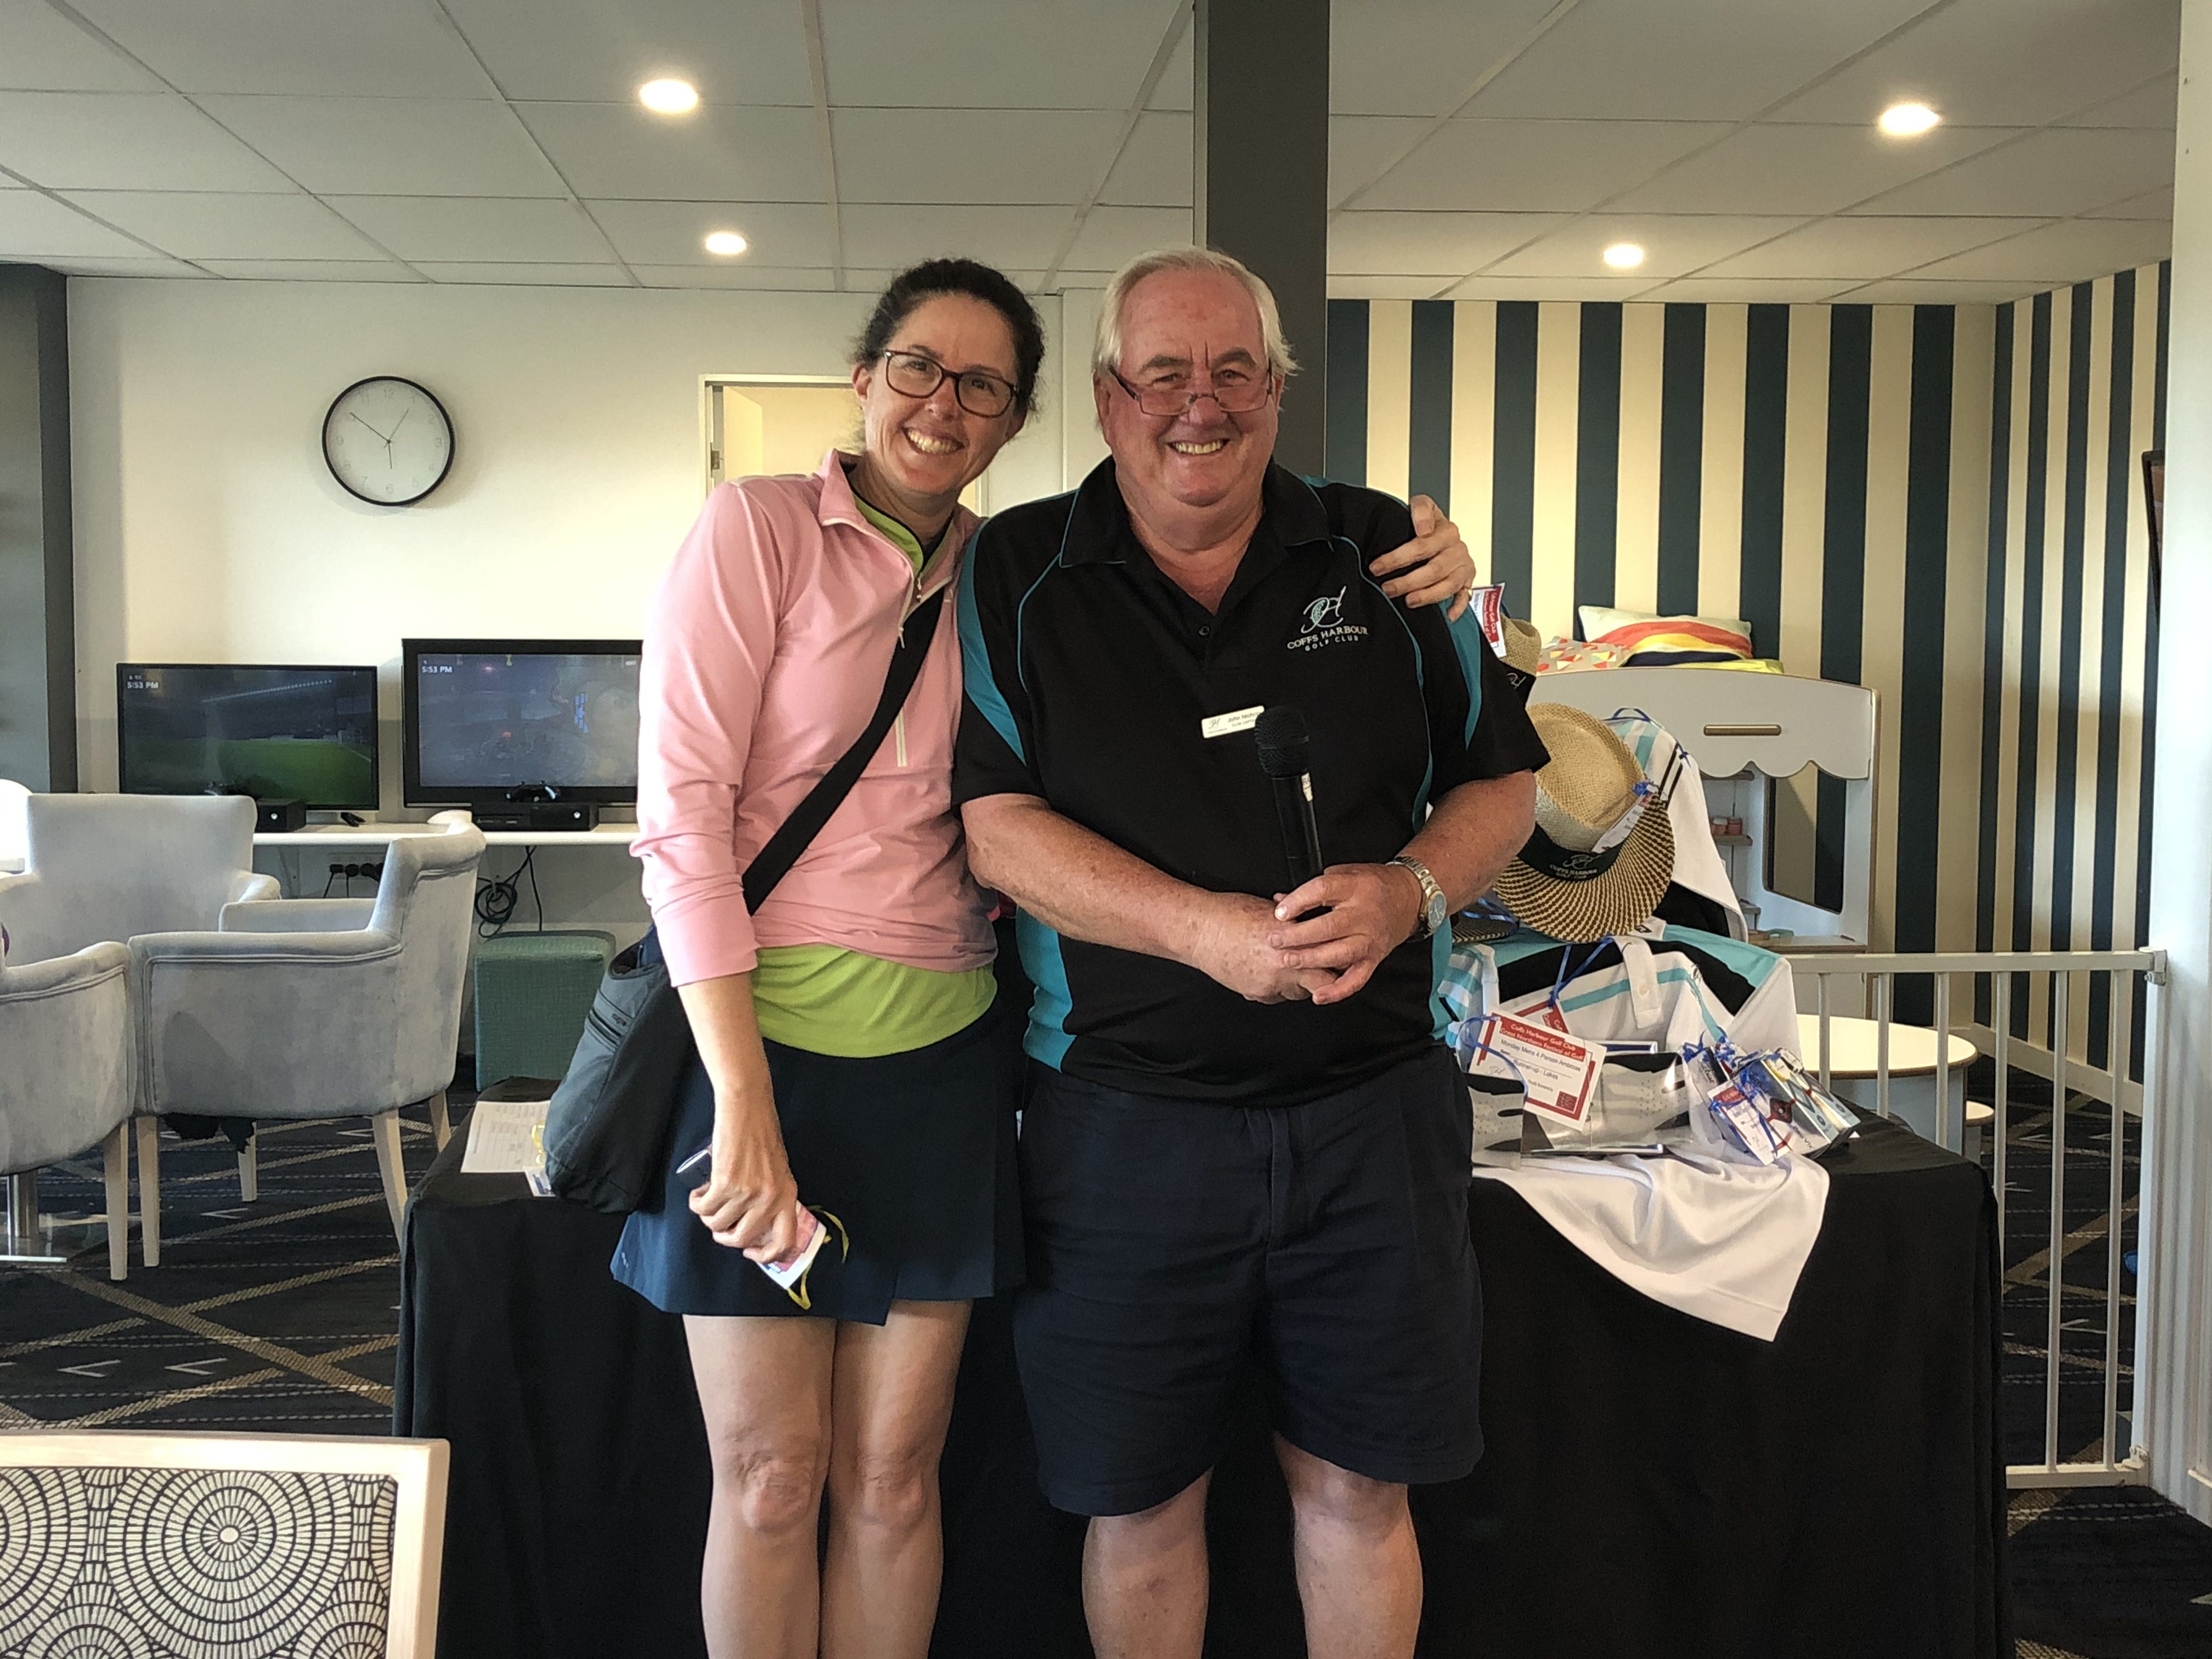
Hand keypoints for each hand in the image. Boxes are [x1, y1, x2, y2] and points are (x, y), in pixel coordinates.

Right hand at [688, 1099, 803, 1262]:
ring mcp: (748, 1192)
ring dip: (707, 1216)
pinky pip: (703, 1208)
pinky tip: (699, 1192)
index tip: (749, 1250)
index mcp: (788, 1195)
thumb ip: (771, 1198)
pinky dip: (696, 1203)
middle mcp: (771, 1198)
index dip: (766, 1255)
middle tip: (718, 1221)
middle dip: (724, 1235)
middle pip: (742, 1239)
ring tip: (708, 1198)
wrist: (747, 1107)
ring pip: (717, 1225)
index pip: (785, 1242)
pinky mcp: (726, 1183)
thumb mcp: (777, 1171)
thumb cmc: (760, 1135)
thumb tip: (754, 1227)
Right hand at [1191, 892, 1341, 1002]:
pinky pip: (1275, 996)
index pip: (1330, 957)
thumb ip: (1296, 923)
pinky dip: (1275, 988)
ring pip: (1298, 993)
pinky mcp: (1256, 993)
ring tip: (1289, 969)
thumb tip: (1310, 922)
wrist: (1200, 929)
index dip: (1339, 960)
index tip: (1341, 957)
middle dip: (1323, 978)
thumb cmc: (1230, 913)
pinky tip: (1266, 972)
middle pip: (1321, 983)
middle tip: (1323, 970)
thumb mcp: (1272, 912)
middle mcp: (1285, 962)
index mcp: (1293, 937)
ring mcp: (1270, 981)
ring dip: (1299, 984)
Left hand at [1266, 863, 1424, 1005]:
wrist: (1409, 898)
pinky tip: (1319, 995)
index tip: (1280, 911)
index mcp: (1355, 887)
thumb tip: (1281, 901)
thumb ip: (1313, 888)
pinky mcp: (1374, 958)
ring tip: (1288, 961)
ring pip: (1339, 954)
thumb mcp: (1345, 874)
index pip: (1323, 891)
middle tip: (1275, 940)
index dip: (1298, 901)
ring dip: (1311, 960)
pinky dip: (1338, 990)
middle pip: (1328, 927)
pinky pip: (1356, 979)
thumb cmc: (1372, 885)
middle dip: (1297, 936)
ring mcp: (1370, 939)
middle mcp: (1364, 914)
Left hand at [1368, 495, 1476, 619]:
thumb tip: (1423, 528)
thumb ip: (1421, 509)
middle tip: (1388, 588)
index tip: (1377, 566)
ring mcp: (1463, 567)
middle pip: (1434, 569)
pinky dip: (1457, 608)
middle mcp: (1457, 550)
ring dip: (1427, 596)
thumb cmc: (1428, 524)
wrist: (1444, 532)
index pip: (1421, 546)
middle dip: (1408, 581)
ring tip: (1408, 601)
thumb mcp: (1423, 506)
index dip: (1397, 558)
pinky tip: (1446, 615)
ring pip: (1448, 585)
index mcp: (1447, 531)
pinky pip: (1464, 597)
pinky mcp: (1467, 581)